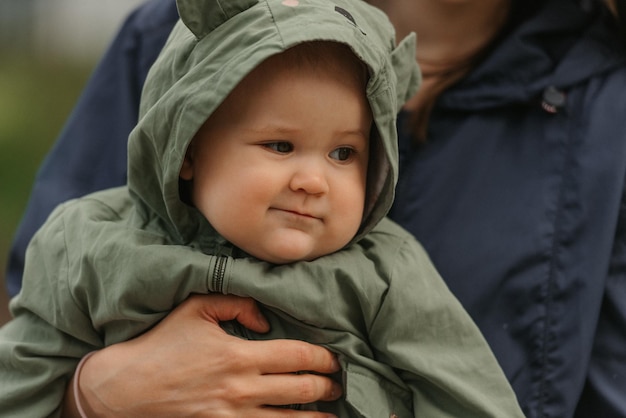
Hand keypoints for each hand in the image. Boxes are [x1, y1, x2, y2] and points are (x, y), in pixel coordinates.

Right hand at [64, 294, 341, 416]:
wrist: (124, 388)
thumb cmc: (162, 344)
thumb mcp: (196, 309)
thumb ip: (237, 304)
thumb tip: (266, 322)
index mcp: (239, 355)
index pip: (297, 357)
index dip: (323, 359)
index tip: (334, 360)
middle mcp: (240, 389)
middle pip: (300, 391)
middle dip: (327, 388)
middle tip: (338, 386)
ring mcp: (231, 417)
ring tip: (332, 415)